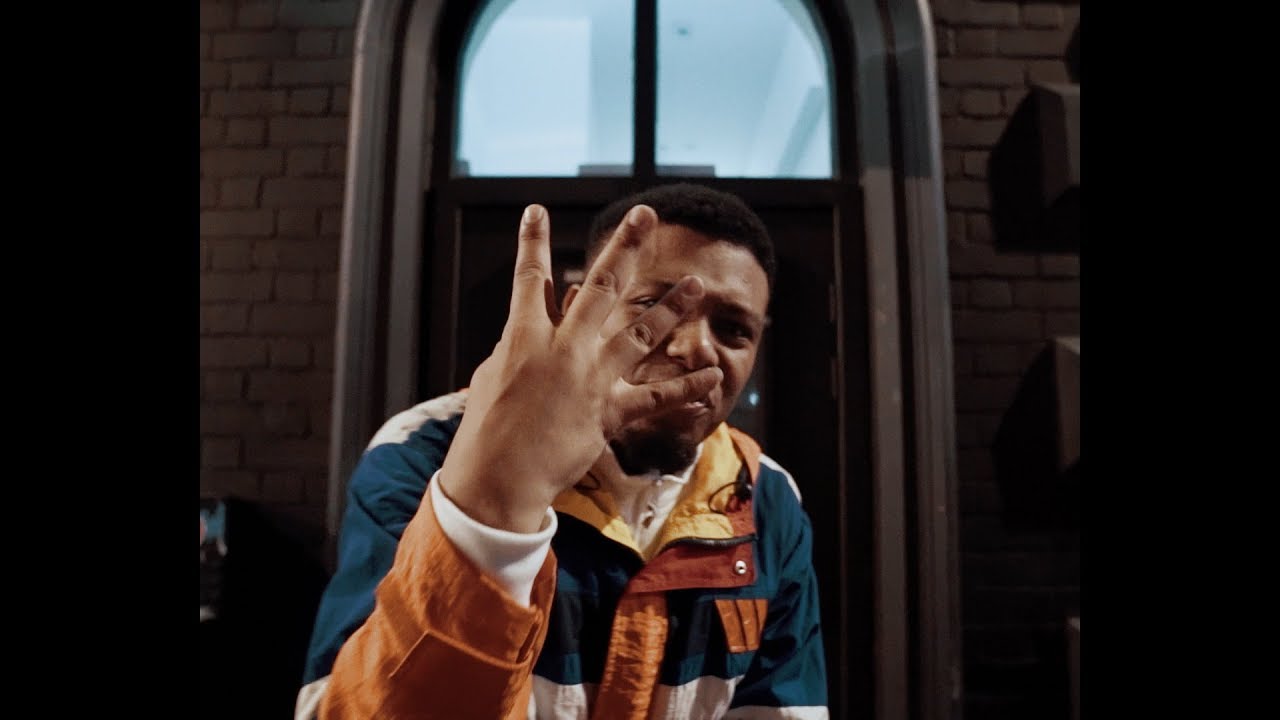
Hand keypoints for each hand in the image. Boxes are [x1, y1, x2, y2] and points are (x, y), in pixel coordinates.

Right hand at [438, 203, 721, 532]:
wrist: (498, 478)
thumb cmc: (486, 431)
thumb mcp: (491, 378)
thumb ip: (516, 349)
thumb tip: (531, 331)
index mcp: (523, 337)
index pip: (528, 279)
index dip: (532, 241)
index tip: (537, 211)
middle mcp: (563, 349)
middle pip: (601, 286)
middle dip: (624, 246)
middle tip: (644, 214)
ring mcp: (590, 379)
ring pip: (640, 332)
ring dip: (672, 307)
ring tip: (696, 284)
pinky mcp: (609, 412)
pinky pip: (656, 398)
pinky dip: (687, 387)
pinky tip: (714, 375)